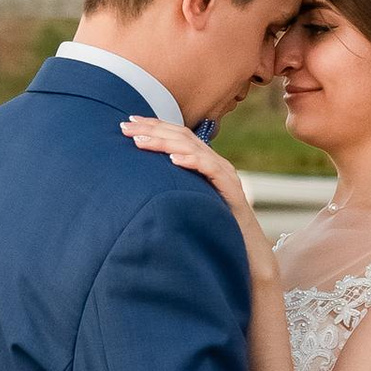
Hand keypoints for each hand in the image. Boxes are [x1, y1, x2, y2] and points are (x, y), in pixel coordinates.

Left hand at [121, 114, 275, 275]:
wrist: (245, 247)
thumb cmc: (215, 225)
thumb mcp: (190, 200)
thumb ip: (175, 186)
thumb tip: (143, 182)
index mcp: (205, 161)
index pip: (178, 135)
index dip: (154, 126)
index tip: (129, 123)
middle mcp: (215, 162)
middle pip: (182, 136)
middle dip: (152, 129)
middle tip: (125, 127)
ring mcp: (224, 173)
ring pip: (193, 148)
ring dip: (164, 142)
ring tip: (140, 141)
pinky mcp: (231, 187)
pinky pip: (210, 169)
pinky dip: (191, 161)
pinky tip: (173, 160)